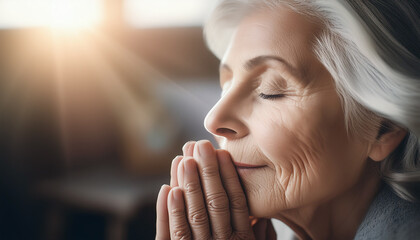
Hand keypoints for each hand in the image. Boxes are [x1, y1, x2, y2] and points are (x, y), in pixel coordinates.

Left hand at [156, 140, 275, 239]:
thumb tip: (265, 220)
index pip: (237, 203)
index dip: (228, 177)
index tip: (222, 153)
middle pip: (215, 204)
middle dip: (207, 173)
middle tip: (200, 145)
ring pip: (193, 216)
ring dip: (188, 186)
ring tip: (183, 159)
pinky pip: (173, 236)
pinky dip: (169, 213)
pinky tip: (168, 189)